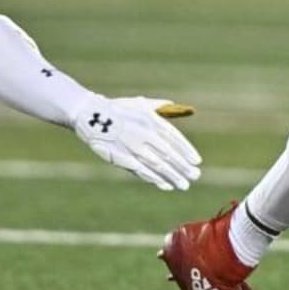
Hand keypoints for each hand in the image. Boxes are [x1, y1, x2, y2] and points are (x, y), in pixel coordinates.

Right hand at [71, 94, 202, 190]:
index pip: (174, 138)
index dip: (186, 150)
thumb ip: (159, 106)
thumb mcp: (140, 104)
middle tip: (195, 175)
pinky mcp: (123, 158)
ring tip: (185, 185)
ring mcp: (134, 148)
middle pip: (169, 154)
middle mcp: (145, 135)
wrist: (91, 115)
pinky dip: (155, 179)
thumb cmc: (118, 109)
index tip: (197, 161)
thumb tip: (175, 105)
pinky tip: (166, 185)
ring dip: (172, 176)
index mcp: (151, 120)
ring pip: (158, 165)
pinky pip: (142, 171)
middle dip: (183, 166)